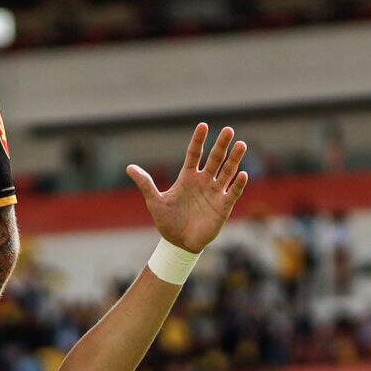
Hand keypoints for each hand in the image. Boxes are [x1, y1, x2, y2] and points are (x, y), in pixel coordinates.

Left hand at [126, 123, 250, 254]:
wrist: (179, 244)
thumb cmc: (167, 222)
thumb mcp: (154, 202)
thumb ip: (146, 184)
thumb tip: (129, 168)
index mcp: (187, 177)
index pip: (194, 154)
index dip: (198, 140)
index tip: (202, 125)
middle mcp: (203, 181)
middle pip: (215, 159)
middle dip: (221, 145)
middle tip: (228, 130)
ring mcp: (215, 193)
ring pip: (227, 172)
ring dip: (234, 159)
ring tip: (241, 144)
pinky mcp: (223, 206)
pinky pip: (232, 192)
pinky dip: (238, 184)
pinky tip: (242, 174)